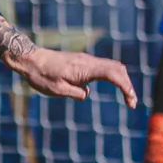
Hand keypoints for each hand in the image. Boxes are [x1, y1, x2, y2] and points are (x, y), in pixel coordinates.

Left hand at [10, 46, 137, 105]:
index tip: (131, 102)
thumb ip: (76, 93)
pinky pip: (103, 67)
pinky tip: (115, 86)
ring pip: (112, 66)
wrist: (30, 59)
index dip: (126, 88)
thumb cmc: (41, 76)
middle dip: (128, 85)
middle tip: (132, 103)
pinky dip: (113, 76)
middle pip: (117, 69)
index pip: (113, 75)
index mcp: (84, 68)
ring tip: (127, 97)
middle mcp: (88, 61)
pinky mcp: (82, 61)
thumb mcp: (58, 90)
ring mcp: (86, 60)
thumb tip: (86, 94)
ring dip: (122, 80)